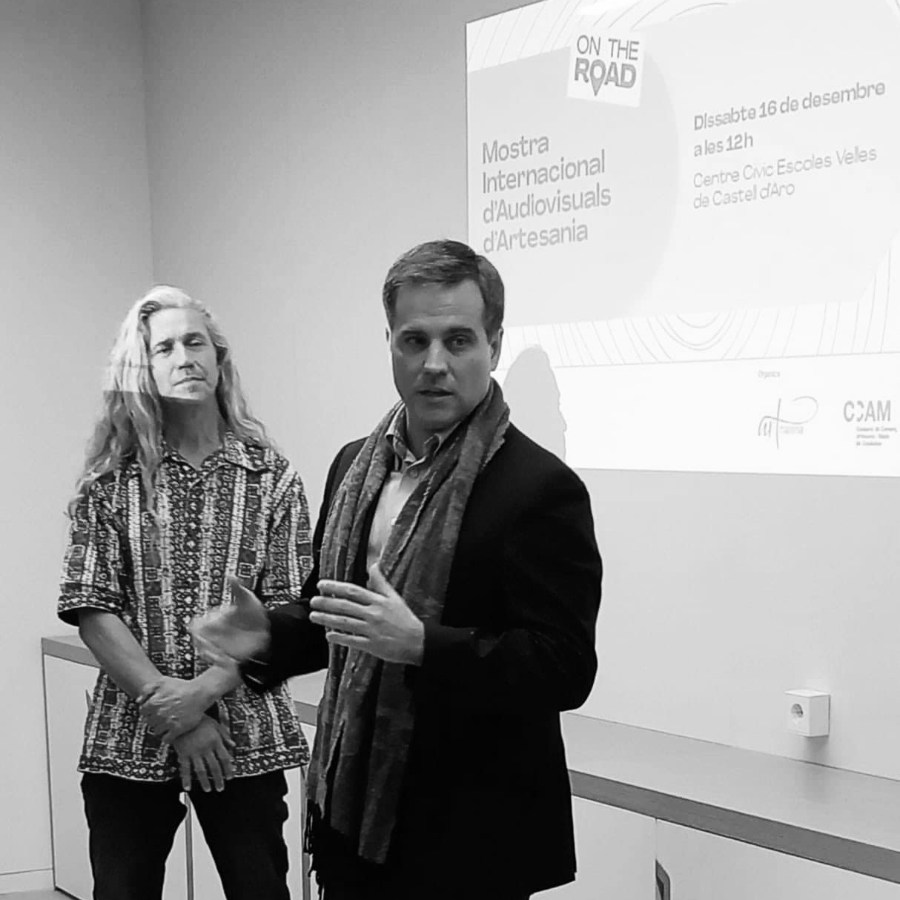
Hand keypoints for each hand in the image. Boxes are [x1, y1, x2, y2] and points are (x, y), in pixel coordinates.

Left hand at [138, 676, 207, 740]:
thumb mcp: (162, 681)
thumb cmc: (182, 686)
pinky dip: (167, 737)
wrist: (200, 693)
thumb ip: (147, 689)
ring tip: (166, 722)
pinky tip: (171, 731)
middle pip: (148, 722)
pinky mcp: (177, 729)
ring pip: (156, 731)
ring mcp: (168, 722)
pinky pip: (166, 739)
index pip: (142, 712)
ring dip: (159, 728)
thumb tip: (138, 701)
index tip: (153, 710)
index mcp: (154, 703)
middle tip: (160, 715)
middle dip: (153, 719)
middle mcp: (159, 714)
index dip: (147, 710)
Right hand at [171, 715, 234, 791]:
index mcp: (215, 741)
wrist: (182, 716)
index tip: (230, 777)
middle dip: (218, 779)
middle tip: (220, 788)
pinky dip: (186, 779)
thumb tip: (233, 745)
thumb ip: (225, 735)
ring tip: (208, 789)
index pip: (225, 758)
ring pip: (201, 770)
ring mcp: (194, 752)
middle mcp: (206, 748)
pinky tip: (188, 788)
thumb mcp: (215, 724)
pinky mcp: (183, 754)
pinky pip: (185, 769)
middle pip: (214, 767)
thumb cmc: (200, 719)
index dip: (228, 769)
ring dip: (205, 782)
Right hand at [190, 576, 270, 662]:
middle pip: (199, 641)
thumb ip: (237, 589)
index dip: (197, 627)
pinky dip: (221, 663)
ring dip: (211, 655)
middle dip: (202, 644)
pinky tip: (228, 661)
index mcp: (213, 620)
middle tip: (208, 645)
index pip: (197, 624)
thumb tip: (230, 576)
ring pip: (207, 653)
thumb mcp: (246, 598)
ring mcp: (220, 646)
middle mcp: (213, 634)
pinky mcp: (227, 656)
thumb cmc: (253, 613)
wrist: (267, 629)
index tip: (198, 629)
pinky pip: (219, 662)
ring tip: (219, 656)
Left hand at [309, 564, 424, 664]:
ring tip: (314, 616)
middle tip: (313, 601)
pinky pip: (352, 641)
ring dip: (327, 619)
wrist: (418, 641)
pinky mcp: (372, 645)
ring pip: (345, 623)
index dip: (335, 587)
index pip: (353, 591)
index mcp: (378, 601)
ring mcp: (372, 630)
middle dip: (326, 603)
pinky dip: (339, 638)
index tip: (322, 585)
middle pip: (345, 606)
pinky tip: (328, 636)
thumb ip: (381, 582)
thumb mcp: (394, 597)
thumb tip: (373, 565)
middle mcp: (373, 614)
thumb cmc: (405, 619)